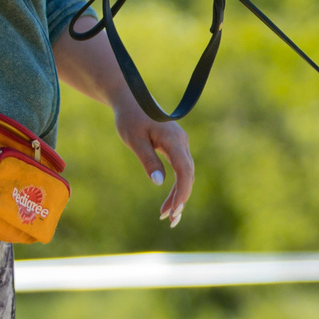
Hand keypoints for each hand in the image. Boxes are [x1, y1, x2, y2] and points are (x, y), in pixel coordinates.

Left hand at [116, 109, 194, 226]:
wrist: (131, 99)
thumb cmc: (130, 117)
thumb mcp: (134, 140)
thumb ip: (148, 160)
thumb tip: (159, 183)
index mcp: (173, 140)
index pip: (185, 171)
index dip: (182, 192)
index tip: (174, 209)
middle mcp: (182, 143)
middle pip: (188, 176)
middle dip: (181, 199)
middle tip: (169, 219)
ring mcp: (181, 145)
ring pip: (186, 175)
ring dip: (179, 195)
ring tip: (167, 215)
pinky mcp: (176, 147)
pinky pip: (181, 170)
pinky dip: (176, 186)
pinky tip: (169, 201)